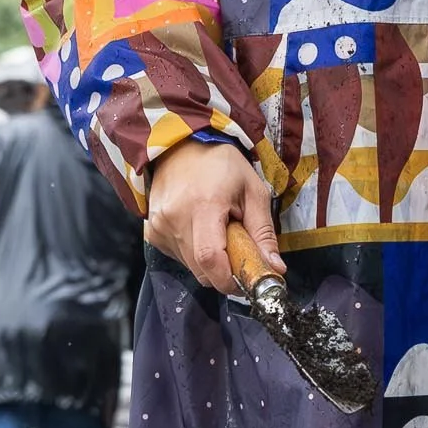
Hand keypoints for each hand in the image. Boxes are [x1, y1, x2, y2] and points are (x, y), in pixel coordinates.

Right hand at [144, 137, 280, 294]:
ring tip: (217, 231)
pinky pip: (178, 258)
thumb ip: (263, 233)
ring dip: (210, 261)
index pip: (211, 259)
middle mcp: (175, 218)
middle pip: (201, 269)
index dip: (229, 279)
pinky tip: (200, 230)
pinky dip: (194, 254)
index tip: (246, 281)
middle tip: (237, 250)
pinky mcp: (152, 232)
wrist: (182, 146)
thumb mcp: (253, 192)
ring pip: (191, 267)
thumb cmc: (222, 165)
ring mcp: (160, 226)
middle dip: (224, 271)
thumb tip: (275, 269)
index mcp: (204, 206)